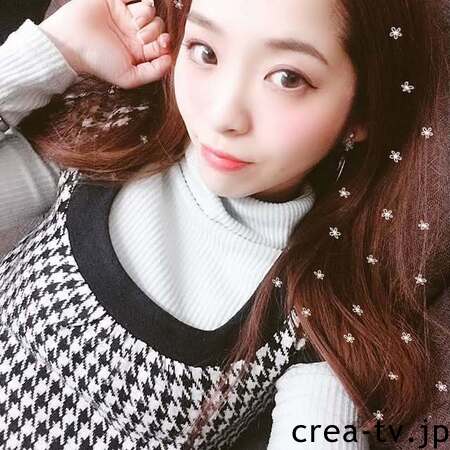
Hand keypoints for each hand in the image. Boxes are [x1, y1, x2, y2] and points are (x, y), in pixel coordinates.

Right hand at [39, 0, 171, 88]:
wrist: (71, 42)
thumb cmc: (98, 62)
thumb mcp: (128, 77)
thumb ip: (152, 73)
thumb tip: (170, 62)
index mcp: (138, 51)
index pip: (161, 44)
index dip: (166, 43)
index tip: (162, 44)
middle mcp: (134, 33)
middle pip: (158, 26)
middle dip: (154, 31)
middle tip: (140, 37)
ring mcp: (125, 15)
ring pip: (149, 9)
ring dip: (147, 15)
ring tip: (134, 24)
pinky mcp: (115, 0)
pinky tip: (129, 7)